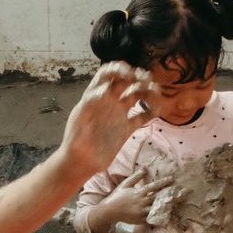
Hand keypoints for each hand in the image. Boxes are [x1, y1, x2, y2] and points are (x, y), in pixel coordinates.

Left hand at [61, 63, 155, 177]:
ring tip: (156, 95)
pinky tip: (157, 110)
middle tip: (147, 83)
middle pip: (127, 81)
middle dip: (139, 77)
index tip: (131, 75)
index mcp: (96, 96)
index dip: (120, 69)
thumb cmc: (75, 141)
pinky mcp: (126, 128)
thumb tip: (106, 89)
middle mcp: (109, 101)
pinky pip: (143, 116)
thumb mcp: (80, 120)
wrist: (81, 163)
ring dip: (149, 91)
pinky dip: (152, 111)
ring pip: (138, 95)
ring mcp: (119, 114)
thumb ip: (91, 103)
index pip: (108, 73)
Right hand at [99, 168, 171, 226]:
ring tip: (176, 204)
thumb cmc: (117, 196)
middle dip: (169, 194)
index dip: (164, 182)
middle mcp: (142, 202)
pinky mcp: (140, 220)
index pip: (154, 186)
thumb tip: (145, 167)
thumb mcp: (126, 184)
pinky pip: (152, 218)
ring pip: (157, 209)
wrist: (109, 211)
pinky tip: (167, 215)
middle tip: (180, 192)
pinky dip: (159, 217)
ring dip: (166, 206)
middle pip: (159, 198)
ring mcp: (141, 212)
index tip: (172, 179)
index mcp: (139, 192)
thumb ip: (136, 177)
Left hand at [211, 124, 232, 188]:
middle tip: (208, 168)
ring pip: (229, 175)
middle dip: (217, 167)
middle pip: (226, 166)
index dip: (219, 158)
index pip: (228, 156)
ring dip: (220, 175)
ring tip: (212, 174)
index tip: (211, 159)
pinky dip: (227, 181)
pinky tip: (221, 180)